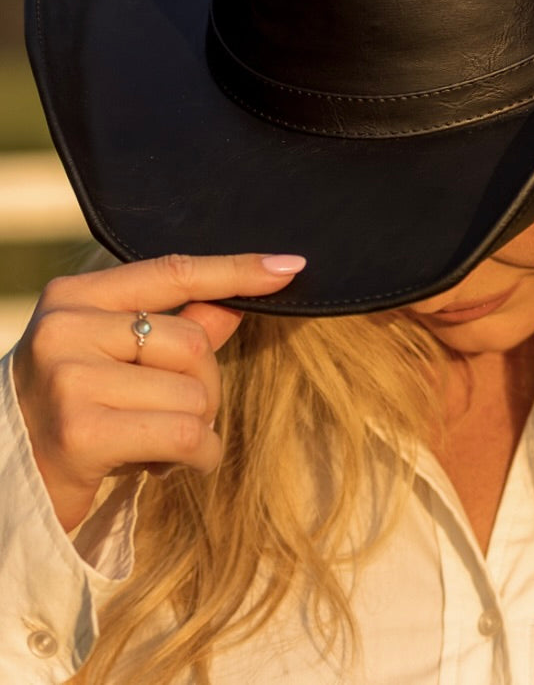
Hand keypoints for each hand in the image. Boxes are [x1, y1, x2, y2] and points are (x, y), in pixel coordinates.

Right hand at [12, 252, 305, 531]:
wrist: (4, 480)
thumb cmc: (71, 412)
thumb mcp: (114, 360)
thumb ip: (174, 329)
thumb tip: (237, 304)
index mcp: (75, 296)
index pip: (172, 272)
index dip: (235, 270)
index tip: (290, 266)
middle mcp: (66, 327)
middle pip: (194, 343)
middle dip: (205, 389)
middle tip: (172, 416)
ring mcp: (69, 377)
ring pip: (194, 394)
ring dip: (196, 429)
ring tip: (153, 442)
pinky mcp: (81, 431)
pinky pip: (185, 434)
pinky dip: (197, 456)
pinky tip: (167, 465)